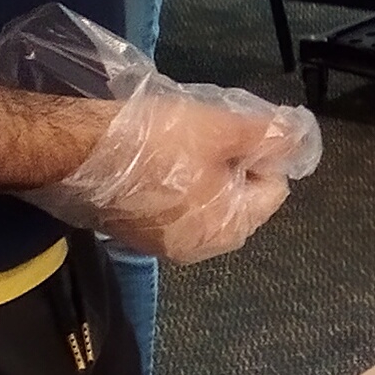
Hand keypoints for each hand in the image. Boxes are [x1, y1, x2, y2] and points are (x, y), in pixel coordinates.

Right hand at [26, 87, 319, 264]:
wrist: (73, 152)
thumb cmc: (155, 141)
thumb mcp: (221, 127)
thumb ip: (268, 135)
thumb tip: (301, 138)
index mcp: (228, 228)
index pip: (273, 188)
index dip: (262, 152)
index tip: (235, 128)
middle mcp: (199, 247)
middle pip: (239, 196)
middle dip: (232, 162)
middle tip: (206, 130)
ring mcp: (162, 243)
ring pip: (205, 198)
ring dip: (202, 169)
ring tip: (178, 139)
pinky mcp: (133, 231)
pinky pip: (173, 203)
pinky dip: (173, 180)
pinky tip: (154, 155)